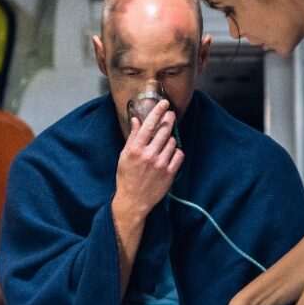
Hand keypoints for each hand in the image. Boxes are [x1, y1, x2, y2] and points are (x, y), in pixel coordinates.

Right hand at [114, 99, 183, 216]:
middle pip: (164, 130)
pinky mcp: (170, 173)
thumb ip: (133, 137)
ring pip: (172, 141)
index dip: (158, 111)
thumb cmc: (126, 177)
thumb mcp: (124, 155)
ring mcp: (161, 164)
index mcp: (135, 149)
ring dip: (170, 139)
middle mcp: (149, 155)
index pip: (149, 125)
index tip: (164, 103)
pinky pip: (179, 154)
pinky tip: (169, 154)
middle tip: (170, 115)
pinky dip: (175, 152)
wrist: (133, 201)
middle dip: (168, 120)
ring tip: (163, 143)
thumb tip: (137, 120)